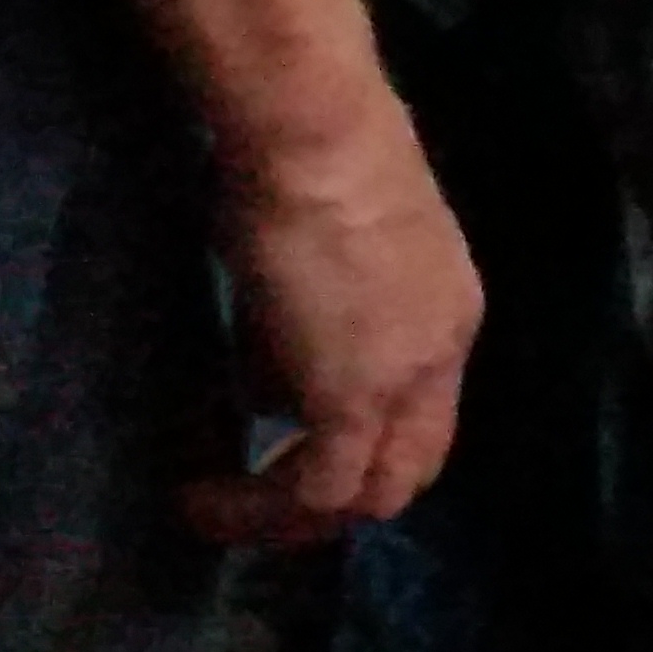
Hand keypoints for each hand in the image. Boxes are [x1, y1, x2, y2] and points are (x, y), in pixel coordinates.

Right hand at [187, 103, 481, 543]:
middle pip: (413, 464)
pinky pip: (319, 490)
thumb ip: (299, 333)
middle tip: (259, 503)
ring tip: (220, 510)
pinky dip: (261, 510)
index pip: (422, 411)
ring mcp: (409, 376)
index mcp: (448, 311)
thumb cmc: (305, 164)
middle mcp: (445, 350)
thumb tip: (265, 391)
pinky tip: (204, 500)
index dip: (361, 445)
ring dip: (293, 515)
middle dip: (337, 499)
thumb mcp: (311, 259)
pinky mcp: (356, 397)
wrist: (314, 136)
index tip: (285, 450)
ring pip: (372, 493)